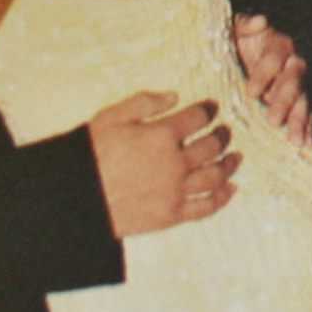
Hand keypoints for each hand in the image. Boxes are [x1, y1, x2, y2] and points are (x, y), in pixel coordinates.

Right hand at [89, 92, 235, 237]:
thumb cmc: (90, 154)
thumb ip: (145, 102)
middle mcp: (175, 163)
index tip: (212, 107)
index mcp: (162, 135)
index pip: (197, 118)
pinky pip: (206, 207)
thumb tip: (175, 96)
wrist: (76, 198)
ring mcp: (176, 191)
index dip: (208, 110)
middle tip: (225, 131)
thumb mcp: (112, 117)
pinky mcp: (172, 215)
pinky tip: (231, 190)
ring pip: (216, 175)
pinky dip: (223, 198)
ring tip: (235, 157)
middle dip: (222, 135)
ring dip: (229, 164)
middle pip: (211, 146)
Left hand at [232, 9, 311, 145]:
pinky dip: (308, 128)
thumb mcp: (234, 29)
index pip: (274, 59)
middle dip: (284, 101)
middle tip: (273, 120)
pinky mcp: (298, 100)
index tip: (251, 92)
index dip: (263, 75)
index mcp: (277, 45)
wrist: (240, 54)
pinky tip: (306, 143)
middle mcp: (292, 63)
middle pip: (293, 81)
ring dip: (299, 119)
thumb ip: (245, 24)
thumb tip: (261, 20)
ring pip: (303, 99)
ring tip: (295, 140)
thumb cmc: (236, 41)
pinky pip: (307, 113)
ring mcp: (297, 84)